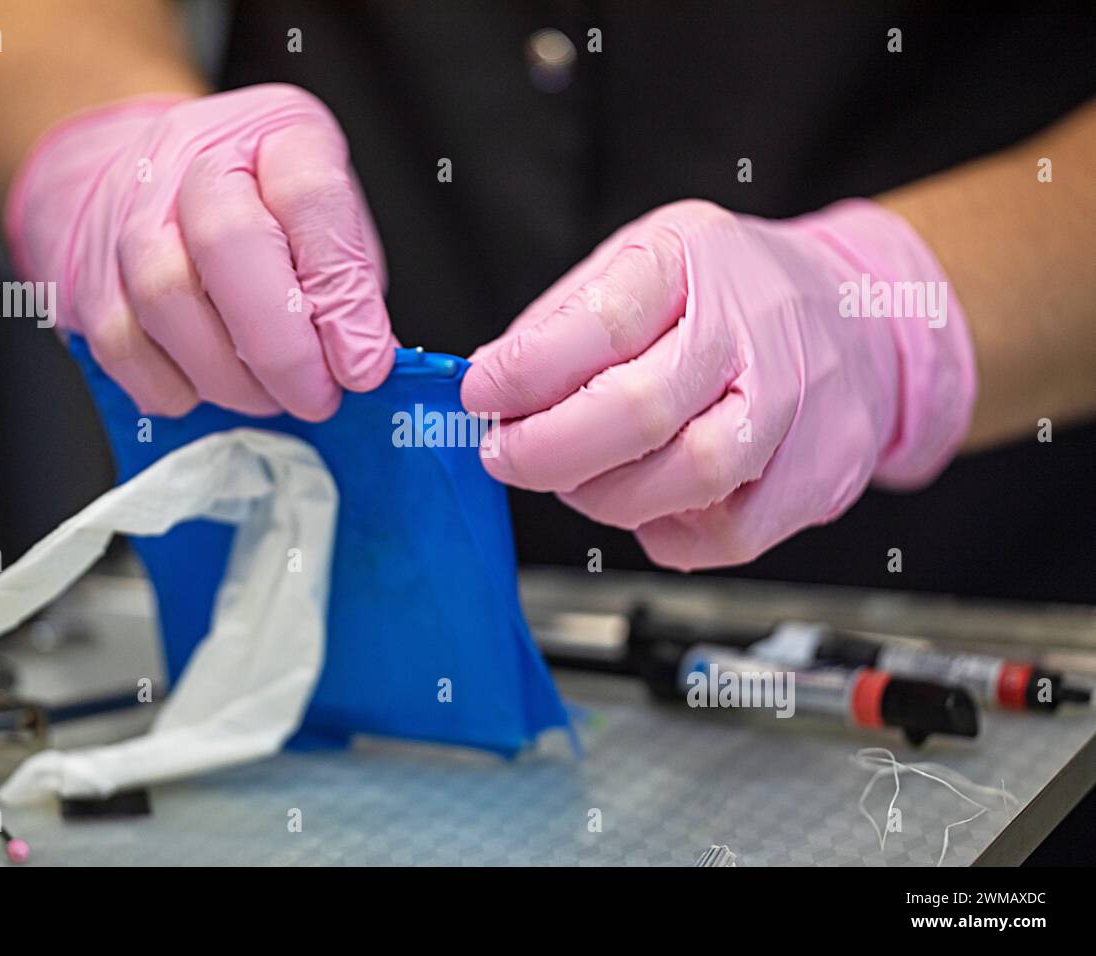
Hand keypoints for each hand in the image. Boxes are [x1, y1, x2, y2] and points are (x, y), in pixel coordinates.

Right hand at [6, 84, 393, 419]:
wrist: (144, 181)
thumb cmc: (258, 208)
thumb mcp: (328, 223)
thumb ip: (349, 284)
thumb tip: (359, 361)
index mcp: (277, 133)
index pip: (309, 197)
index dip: (341, 292)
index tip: (363, 365)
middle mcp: (192, 158)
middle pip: (226, 243)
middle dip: (281, 347)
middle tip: (316, 397)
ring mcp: (127, 212)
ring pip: (166, 299)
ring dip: (230, 377)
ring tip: (269, 396)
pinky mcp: (88, 275)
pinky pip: (123, 346)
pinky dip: (176, 388)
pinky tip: (209, 388)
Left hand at [462, 199, 976, 569]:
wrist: (867, 315)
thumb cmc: (735, 291)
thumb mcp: (645, 263)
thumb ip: (565, 321)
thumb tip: (491, 380)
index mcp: (697, 261)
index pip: (603, 323)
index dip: (525, 372)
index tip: (481, 394)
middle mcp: (756, 330)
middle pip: (643, 410)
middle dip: (550, 450)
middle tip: (506, 454)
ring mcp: (799, 406)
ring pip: (690, 478)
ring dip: (605, 497)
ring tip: (575, 478)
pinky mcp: (822, 475)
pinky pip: (729, 535)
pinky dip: (667, 531)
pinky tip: (649, 500)